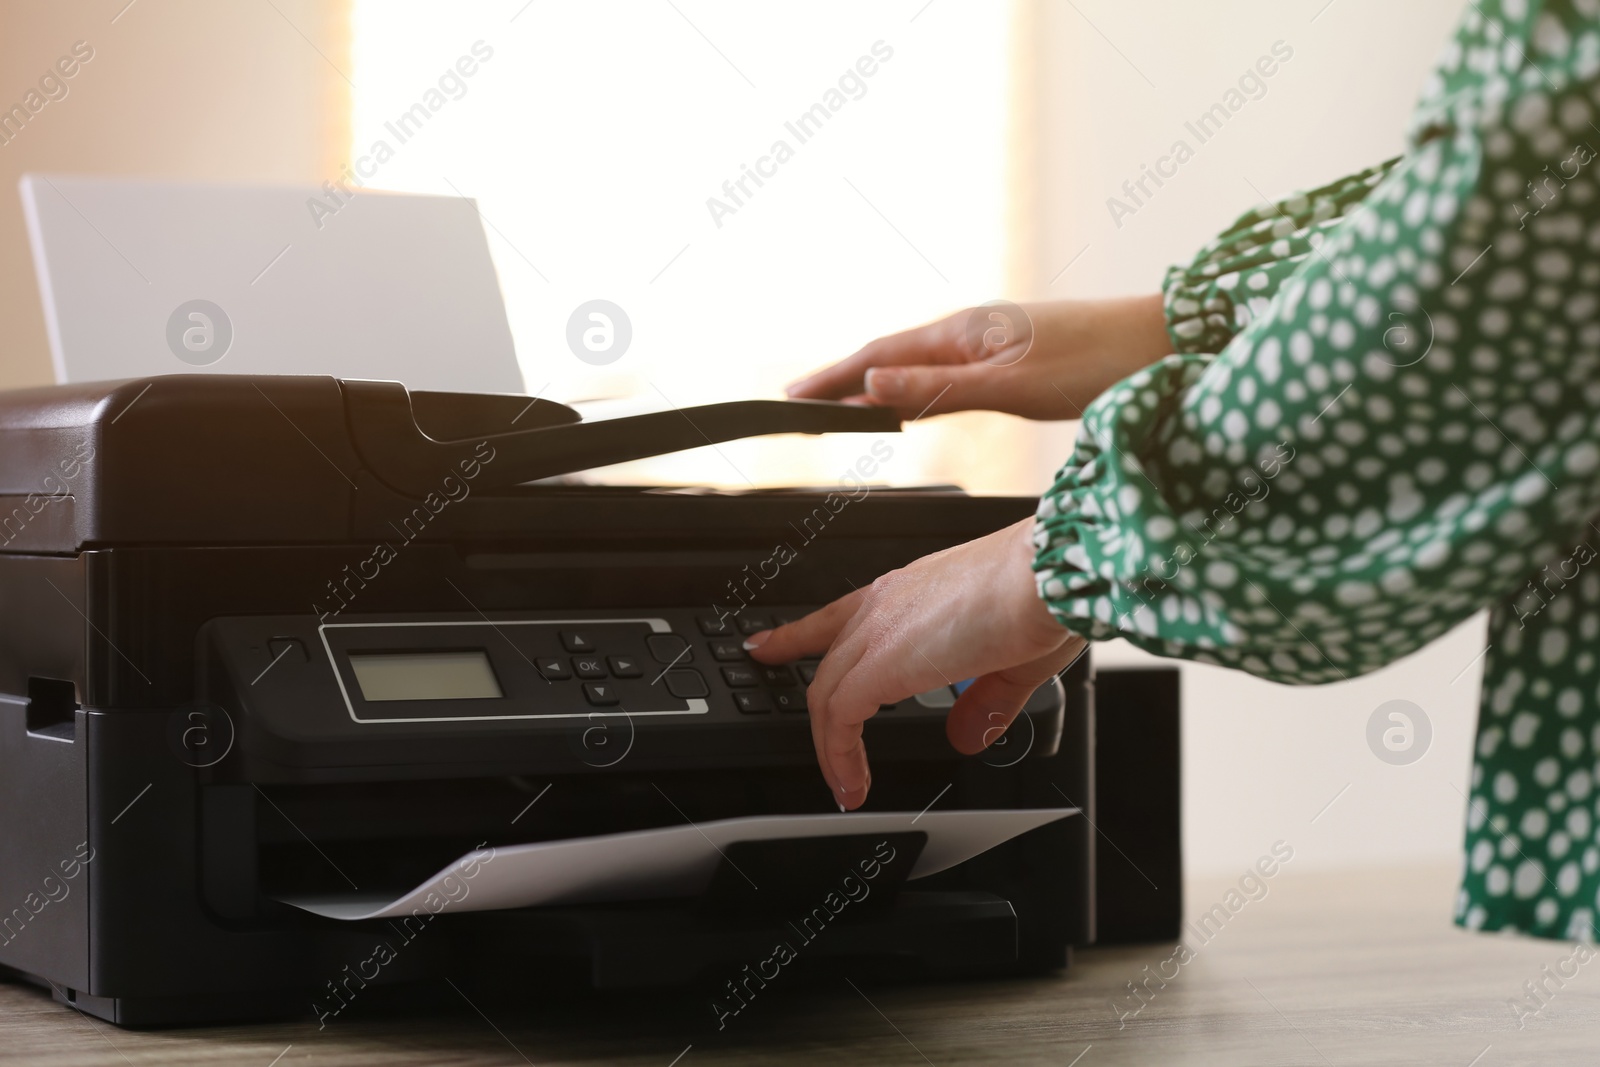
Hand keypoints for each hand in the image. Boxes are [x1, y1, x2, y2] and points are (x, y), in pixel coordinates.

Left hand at [745, 518, 1086, 809]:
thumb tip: (967, 735)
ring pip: (827, 690)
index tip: (768, 643)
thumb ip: (983, 702)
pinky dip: (839, 755)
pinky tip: (852, 785)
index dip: (800, 633)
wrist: (1051, 576)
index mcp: (912, 592)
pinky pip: (839, 717)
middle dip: (796, 678)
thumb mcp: (1010, 663)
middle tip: (785, 702)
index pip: (841, 614)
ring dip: (829, 742)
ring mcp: (879, 629)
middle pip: (825, 653)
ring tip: (842, 783)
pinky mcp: (881, 661)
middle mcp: (887, 604)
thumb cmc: (1044, 599)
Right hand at [786, 294, 1170, 419]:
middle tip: (800, 402)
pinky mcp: (1019, 352)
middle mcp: (976, 329)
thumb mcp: (1015, 386)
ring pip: (920, 361)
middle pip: (892, 355)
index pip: (880, 357)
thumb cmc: (1105, 362)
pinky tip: (918, 393)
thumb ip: (942, 390)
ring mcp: (997, 338)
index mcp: (966, 332)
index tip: (791, 397)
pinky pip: (948, 367)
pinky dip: (916, 382)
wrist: (1173, 342)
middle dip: (843, 377)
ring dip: (877, 380)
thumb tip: (874, 387)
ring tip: (842, 400)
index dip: (833, 378)